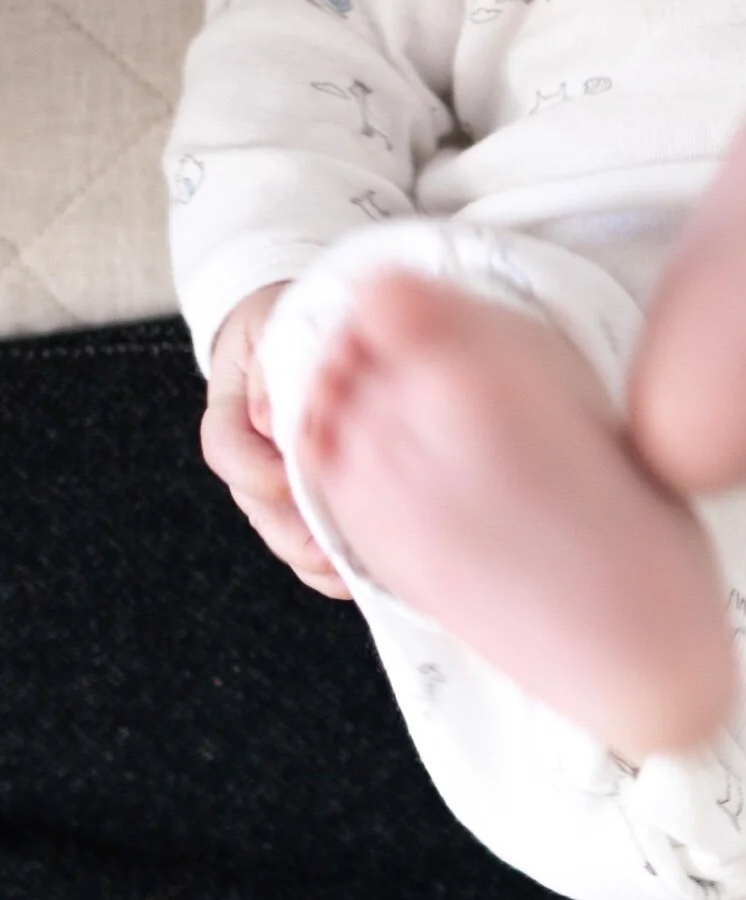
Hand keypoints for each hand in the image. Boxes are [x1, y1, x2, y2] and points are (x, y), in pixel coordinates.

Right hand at [202, 283, 350, 598]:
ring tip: (353, 573)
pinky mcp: (306, 501)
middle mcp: (250, 457)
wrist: (293, 333)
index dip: (255, 469)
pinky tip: (363, 576)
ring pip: (283, 535)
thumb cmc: (289, 327)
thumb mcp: (276, 323)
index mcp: (235, 412)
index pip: (227, 447)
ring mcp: (274, 485)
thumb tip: (270, 415)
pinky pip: (310, 544)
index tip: (289, 478)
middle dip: (294, 534)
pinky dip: (333, 566)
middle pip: (257, 508)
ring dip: (316, 560)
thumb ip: (270, 362)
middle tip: (331, 550)